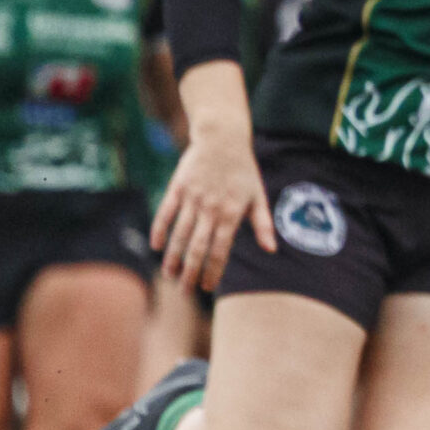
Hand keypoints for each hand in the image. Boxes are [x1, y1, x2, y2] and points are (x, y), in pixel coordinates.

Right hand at [154, 123, 273, 291]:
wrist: (222, 138)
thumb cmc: (244, 170)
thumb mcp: (259, 196)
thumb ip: (264, 224)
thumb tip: (272, 250)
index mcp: (231, 214)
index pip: (220, 250)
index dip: (213, 270)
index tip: (207, 287)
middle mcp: (210, 209)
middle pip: (197, 247)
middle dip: (190, 271)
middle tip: (185, 291)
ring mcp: (192, 199)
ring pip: (179, 234)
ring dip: (173, 257)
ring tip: (169, 275)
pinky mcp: (178, 188)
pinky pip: (165, 213)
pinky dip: (160, 230)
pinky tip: (157, 246)